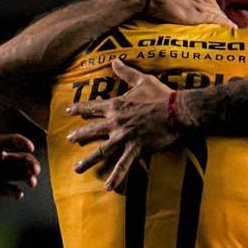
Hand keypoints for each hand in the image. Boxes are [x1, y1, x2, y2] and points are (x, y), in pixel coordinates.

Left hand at [0, 104, 40, 200]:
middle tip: (34, 170)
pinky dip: (15, 192)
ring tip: (31, 182)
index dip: (23, 143)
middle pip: (20, 159)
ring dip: (28, 177)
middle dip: (30, 163)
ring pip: (19, 174)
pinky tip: (17, 194)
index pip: (12, 141)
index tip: (29, 148)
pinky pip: (9, 190)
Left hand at [66, 60, 180, 192]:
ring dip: (88, 161)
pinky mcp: (136, 149)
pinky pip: (123, 165)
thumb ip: (126, 72)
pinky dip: (116, 177)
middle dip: (79, 136)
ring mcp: (125, 137)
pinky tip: (108, 187)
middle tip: (69, 140)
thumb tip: (114, 60)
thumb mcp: (142, 80)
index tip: (68, 111)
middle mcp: (116, 122)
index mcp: (116, 105)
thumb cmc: (161, 95)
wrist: (179, 111)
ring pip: (101, 151)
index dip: (79, 109)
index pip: (92, 107)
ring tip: (77, 169)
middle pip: (92, 130)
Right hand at [144, 0, 225, 25]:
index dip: (208, 3)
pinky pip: (217, 21)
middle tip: (211, 22)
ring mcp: (204, 4)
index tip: (205, 9)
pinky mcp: (199, 16)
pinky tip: (231, 30)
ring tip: (225, 30)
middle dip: (213, 13)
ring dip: (220, 22)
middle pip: (215, 5)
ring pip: (217, 14)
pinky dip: (225, 26)